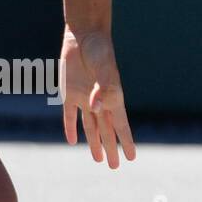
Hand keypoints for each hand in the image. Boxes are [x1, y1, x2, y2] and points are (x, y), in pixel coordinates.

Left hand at [60, 27, 135, 167]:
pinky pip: (70, 115)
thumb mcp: (105, 68)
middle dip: (111, 148)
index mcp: (112, 97)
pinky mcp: (68, 93)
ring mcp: (84, 98)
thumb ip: (103, 88)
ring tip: (98, 159)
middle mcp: (99, 101)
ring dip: (94, 143)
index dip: (126, 141)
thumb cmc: (99, 50)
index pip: (121, 125)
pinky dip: (71, 127)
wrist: (83, 34)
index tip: (133, 157)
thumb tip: (95, 109)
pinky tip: (72, 140)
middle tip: (116, 167)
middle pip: (106, 130)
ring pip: (90, 127)